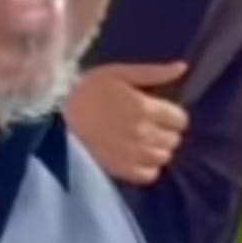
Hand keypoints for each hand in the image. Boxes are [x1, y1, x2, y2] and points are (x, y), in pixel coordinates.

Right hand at [65, 63, 189, 186]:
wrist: (58, 115)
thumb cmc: (89, 90)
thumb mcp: (119, 73)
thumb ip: (153, 73)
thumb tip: (183, 68)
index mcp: (145, 107)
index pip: (180, 119)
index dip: (172, 114)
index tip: (159, 111)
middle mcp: (143, 133)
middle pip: (174, 139)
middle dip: (166, 131)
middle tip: (150, 125)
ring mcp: (133, 154)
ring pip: (164, 157)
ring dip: (157, 149)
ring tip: (142, 141)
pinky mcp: (121, 169)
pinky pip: (149, 175)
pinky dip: (147, 167)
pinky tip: (136, 156)